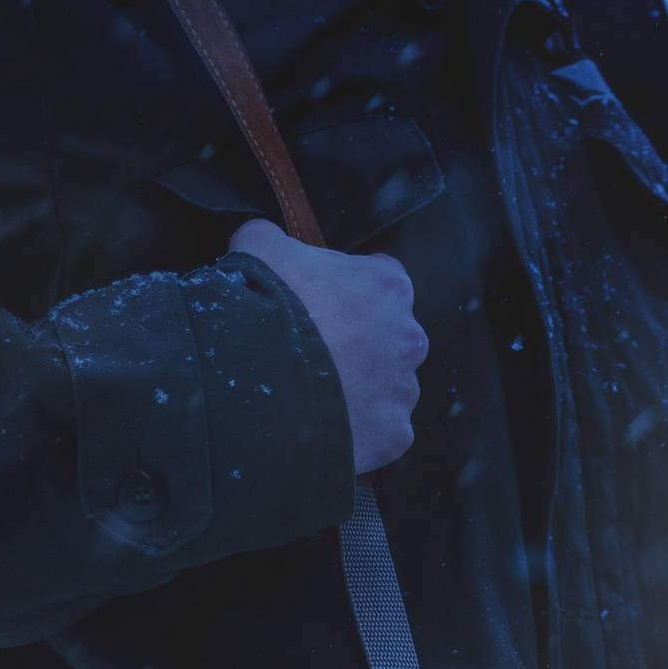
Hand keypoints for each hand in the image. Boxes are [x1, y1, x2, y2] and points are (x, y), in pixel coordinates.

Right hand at [229, 218, 425, 473]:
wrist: (258, 380)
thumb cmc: (265, 305)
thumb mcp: (258, 248)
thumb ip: (269, 236)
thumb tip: (259, 234)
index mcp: (387, 286)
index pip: (381, 280)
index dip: (349, 290)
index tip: (324, 302)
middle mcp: (409, 337)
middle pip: (389, 338)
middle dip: (359, 344)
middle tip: (316, 354)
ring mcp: (404, 389)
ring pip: (387, 387)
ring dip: (360, 389)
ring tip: (315, 394)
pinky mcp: (394, 434)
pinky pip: (379, 430)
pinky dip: (357, 430)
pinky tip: (324, 426)